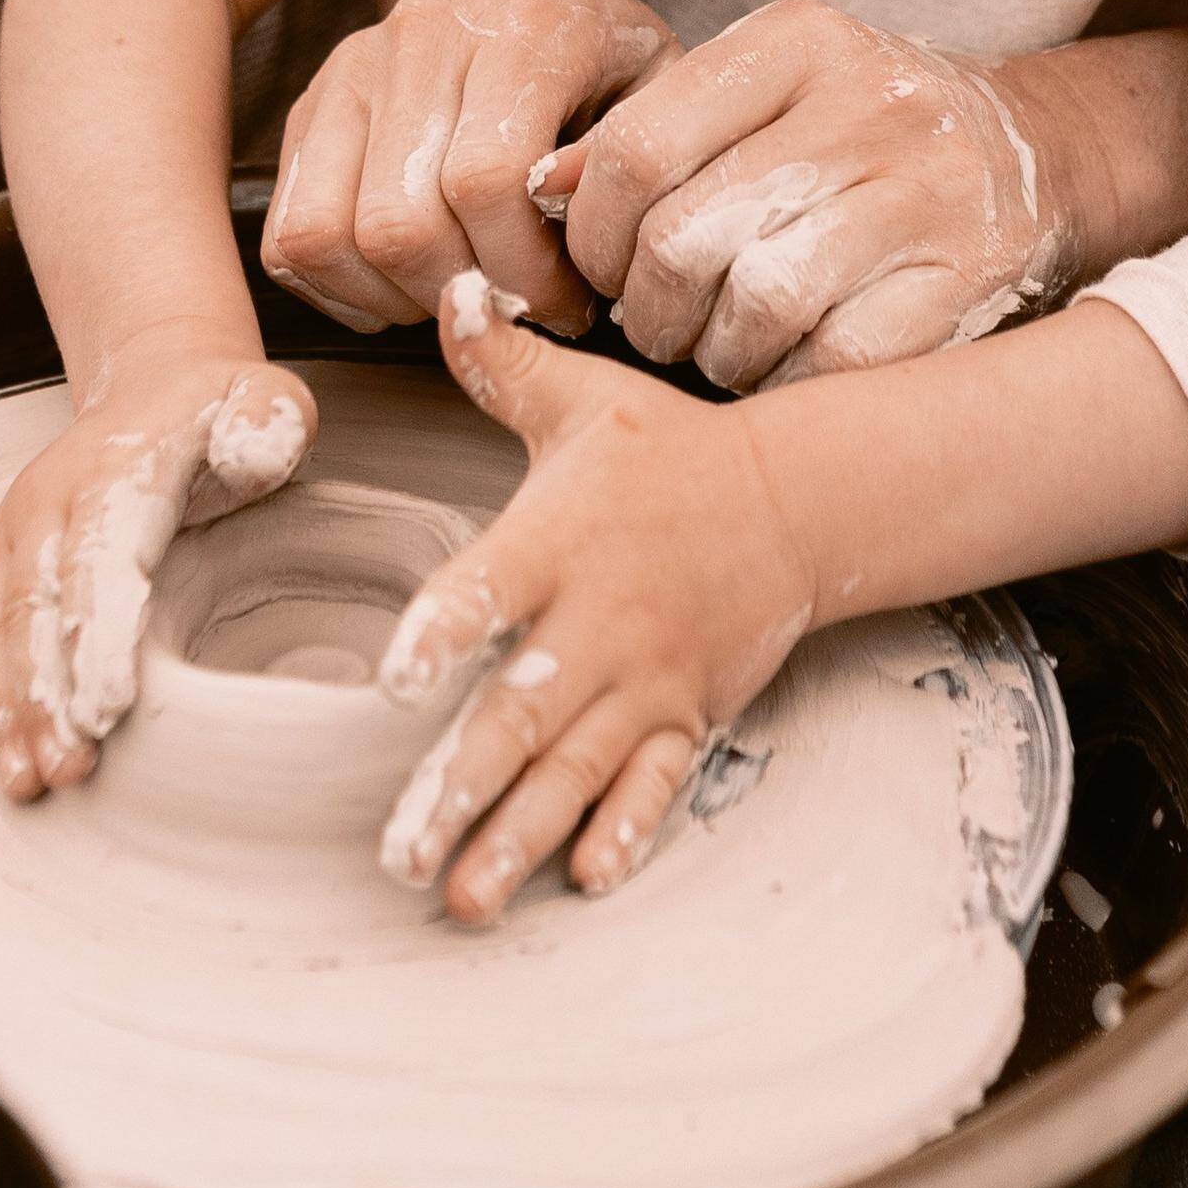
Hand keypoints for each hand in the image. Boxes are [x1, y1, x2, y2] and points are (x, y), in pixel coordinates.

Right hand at [0, 337, 313, 797]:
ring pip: (6, 630)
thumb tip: (251, 461)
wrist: (155, 382)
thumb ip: (267, 424)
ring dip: (12, 709)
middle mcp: (53, 502)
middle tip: (65, 773)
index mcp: (115, 467)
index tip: (107, 710)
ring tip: (26, 781)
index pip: (103, 559)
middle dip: (49, 697)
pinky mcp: (12, 562)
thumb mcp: (267, 399)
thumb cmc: (221, 409)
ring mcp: (23, 534)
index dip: (101, 636)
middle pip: (42, 609)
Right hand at [261, 0, 673, 335]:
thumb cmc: (596, 53)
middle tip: (511, 305)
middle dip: (460, 293)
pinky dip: (338, 287)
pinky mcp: (310, 107)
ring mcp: (353, 71)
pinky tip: (401, 284)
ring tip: (455, 291)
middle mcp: (421, 41)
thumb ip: (624, 156)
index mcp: (521, 32)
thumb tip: (568, 218)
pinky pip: (288, 233)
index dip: (525, 270)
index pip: (486, 180)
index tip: (566, 302)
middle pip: (399, 221)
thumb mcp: (655, 88)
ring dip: (392, 298)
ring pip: (327, 234)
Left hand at [373, 281, 819, 922]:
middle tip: (397, 852)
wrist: (793, 503)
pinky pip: (655, 786)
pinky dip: (624, 833)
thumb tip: (447, 287)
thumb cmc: (668, 451)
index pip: (489, 588)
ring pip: (574, 771)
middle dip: (459, 789)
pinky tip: (587, 882)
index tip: (394, 679)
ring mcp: (646, 680)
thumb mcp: (585, 400)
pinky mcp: (685, 717)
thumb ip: (500, 363)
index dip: (443, 631)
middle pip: (522, 713)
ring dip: (516, 839)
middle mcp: (599, 622)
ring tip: (461, 900)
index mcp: (557, 542)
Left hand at [542, 1, 1063, 391]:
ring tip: (721, 343)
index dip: (592, 232)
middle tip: (656, 322)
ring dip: (716, 351)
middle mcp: (866, 104)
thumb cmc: (862, 130)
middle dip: (648, 307)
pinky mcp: (964, 276)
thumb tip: (543, 189)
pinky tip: (785, 367)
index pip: (638, 147)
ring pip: (756, 305)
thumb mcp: (766, 90)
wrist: (1035, 149)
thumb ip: (657, 130)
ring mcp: (923, 192)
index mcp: (799, 41)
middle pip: (687, 238)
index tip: (603, 266)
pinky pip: (835, 360)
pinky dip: (789, 383)